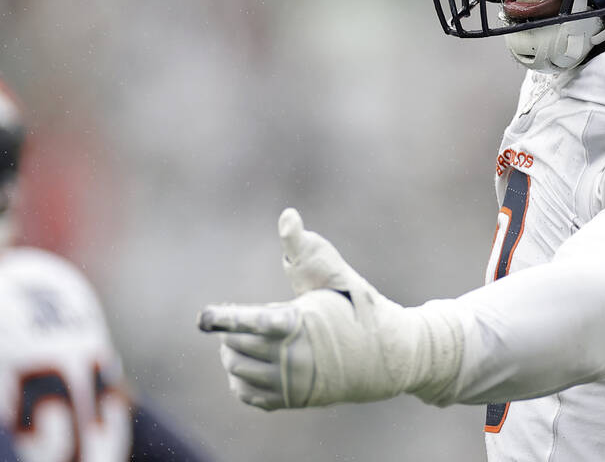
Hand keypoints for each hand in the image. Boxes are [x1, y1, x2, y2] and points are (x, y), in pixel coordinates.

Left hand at [199, 209, 460, 409]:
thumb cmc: (357, 307)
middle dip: (231, 331)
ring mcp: (293, 382)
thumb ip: (305, 247)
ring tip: (239, 340)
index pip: (253, 321)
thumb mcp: (335, 274)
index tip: (205, 317)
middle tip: (232, 321)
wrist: (387, 356)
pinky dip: (239, 379)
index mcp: (303, 323)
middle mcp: (296, 356)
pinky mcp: (293, 400)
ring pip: (239, 370)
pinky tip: (247, 364)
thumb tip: (287, 215)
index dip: (225, 318)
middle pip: (238, 345)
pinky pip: (249, 395)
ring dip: (232, 353)